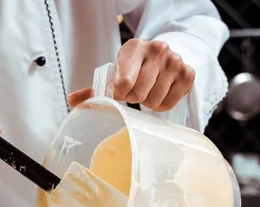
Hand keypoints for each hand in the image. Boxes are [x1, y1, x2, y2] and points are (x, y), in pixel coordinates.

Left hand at [68, 39, 194, 111]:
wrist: (163, 57)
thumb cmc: (133, 69)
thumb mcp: (113, 74)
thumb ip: (93, 90)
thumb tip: (71, 100)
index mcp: (134, 47)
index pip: (123, 82)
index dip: (119, 94)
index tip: (119, 93)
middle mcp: (157, 50)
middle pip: (138, 95)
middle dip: (133, 98)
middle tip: (134, 92)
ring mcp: (175, 61)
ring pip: (153, 101)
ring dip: (147, 102)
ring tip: (147, 90)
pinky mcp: (188, 74)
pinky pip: (168, 104)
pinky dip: (161, 105)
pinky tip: (159, 93)